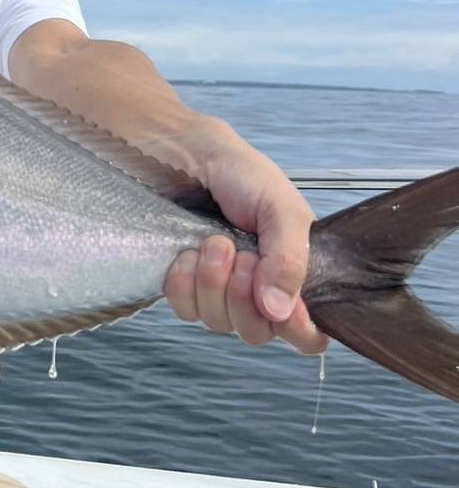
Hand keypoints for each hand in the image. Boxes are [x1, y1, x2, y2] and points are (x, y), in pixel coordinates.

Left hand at [162, 123, 328, 354]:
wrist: (182, 154)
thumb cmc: (238, 173)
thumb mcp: (280, 207)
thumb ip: (289, 258)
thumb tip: (280, 311)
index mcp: (292, 272)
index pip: (306, 332)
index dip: (296, 328)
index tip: (278, 305)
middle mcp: (257, 289)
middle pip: (258, 332)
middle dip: (244, 295)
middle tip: (239, 253)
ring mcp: (218, 291)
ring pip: (219, 323)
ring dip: (213, 283)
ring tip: (212, 242)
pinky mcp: (184, 286)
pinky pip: (185, 310)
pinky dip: (184, 284)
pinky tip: (185, 253)